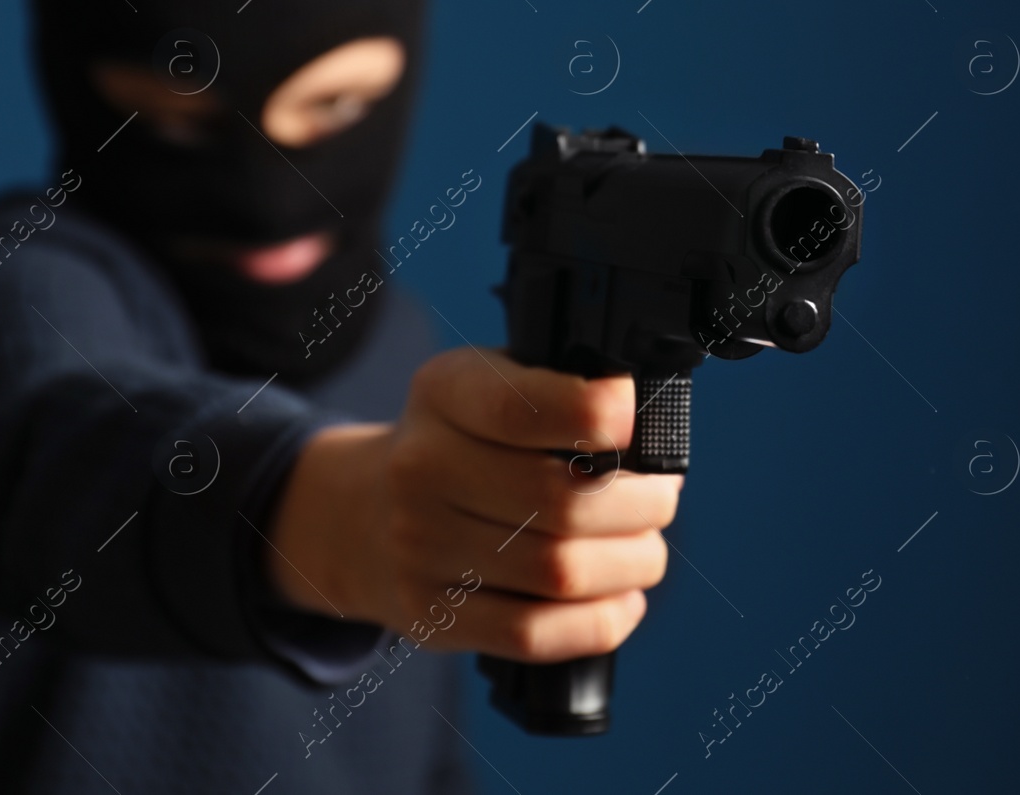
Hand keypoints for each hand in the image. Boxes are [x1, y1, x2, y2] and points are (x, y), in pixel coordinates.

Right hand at [263, 347, 681, 662]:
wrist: (359, 512)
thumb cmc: (463, 441)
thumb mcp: (491, 384)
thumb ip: (559, 390)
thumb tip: (652, 426)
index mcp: (446, 393)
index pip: (524, 408)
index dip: (598, 417)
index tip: (635, 426)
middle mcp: (422, 468)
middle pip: (562, 501)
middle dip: (642, 505)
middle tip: (661, 500)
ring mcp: (420, 548)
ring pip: (558, 572)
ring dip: (632, 564)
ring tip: (646, 551)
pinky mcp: (431, 615)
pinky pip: (532, 634)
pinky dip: (598, 623)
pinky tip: (622, 602)